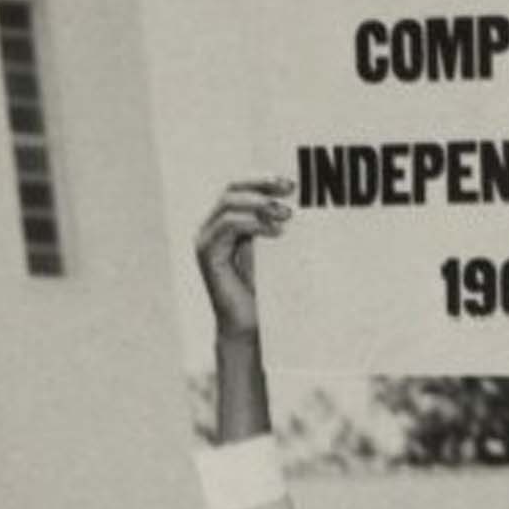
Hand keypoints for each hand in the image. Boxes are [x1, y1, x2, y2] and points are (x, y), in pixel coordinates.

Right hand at [194, 179, 291, 340]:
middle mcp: (213, 227)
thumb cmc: (269, 294)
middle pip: (232, 189)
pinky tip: (276, 231)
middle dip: (261, 185)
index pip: (241, 188)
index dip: (263, 180)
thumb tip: (301, 205)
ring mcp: (207, 239)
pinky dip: (252, 224)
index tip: (292, 182)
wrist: (252, 328)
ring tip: (287, 214)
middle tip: (289, 189)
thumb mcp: (276, 255)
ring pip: (228, 204)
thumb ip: (278, 229)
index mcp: (228, 223)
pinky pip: (227, 226)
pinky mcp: (207, 254)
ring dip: (259, 204)